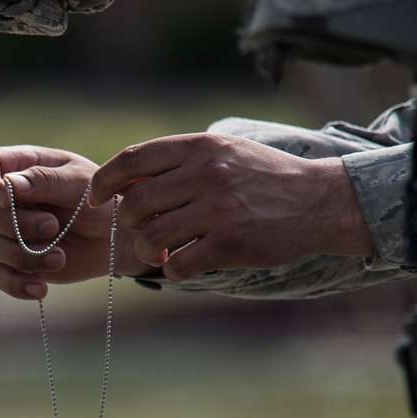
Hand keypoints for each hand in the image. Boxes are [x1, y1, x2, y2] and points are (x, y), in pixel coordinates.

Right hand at [0, 145, 148, 299]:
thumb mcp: (79, 182)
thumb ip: (45, 180)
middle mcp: (5, 199)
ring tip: (59, 258)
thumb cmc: (99, 200)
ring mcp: (5, 232)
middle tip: (52, 226)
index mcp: (18, 167)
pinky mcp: (12, 262)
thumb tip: (8, 185)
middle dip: (14, 223)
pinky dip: (17, 284)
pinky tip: (40, 287)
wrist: (115, 239)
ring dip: (23, 254)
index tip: (4, 197)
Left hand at [88, 128, 374, 280]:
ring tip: (159, 252)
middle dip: (127, 224)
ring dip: (146, 251)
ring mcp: (218, 209)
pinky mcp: (231, 243)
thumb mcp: (224, 152)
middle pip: (134, 203)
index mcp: (200, 147)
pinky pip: (178, 265)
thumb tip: (125, 180)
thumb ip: (179, 162)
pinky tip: (184, 265)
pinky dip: (172, 270)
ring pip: (150, 236)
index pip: (133, 159)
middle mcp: (206, 173)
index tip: (95, 198)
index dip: (104, 181)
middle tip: (138, 233)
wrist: (321, 201)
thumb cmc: (265, 178)